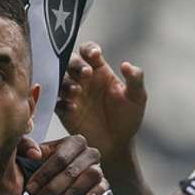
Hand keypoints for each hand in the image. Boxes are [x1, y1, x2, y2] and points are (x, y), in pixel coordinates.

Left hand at [20, 135, 107, 194]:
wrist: (52, 181)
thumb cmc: (40, 166)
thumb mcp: (30, 155)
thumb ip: (25, 147)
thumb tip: (35, 154)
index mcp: (73, 142)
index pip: (60, 158)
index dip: (44, 174)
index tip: (30, 188)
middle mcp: (88, 153)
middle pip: (73, 170)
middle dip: (54, 187)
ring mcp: (98, 167)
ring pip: (90, 176)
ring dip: (72, 192)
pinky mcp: (103, 183)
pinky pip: (103, 186)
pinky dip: (96, 193)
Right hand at [55, 42, 146, 161]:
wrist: (117, 145)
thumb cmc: (128, 119)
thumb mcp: (137, 98)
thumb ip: (135, 79)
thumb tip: (126, 65)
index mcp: (100, 71)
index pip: (88, 52)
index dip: (89, 49)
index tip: (96, 55)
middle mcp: (83, 80)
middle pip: (70, 62)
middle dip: (76, 64)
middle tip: (86, 73)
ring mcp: (73, 96)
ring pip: (60, 81)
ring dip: (66, 83)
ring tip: (77, 92)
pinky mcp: (65, 112)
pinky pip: (57, 103)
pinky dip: (62, 103)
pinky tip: (73, 108)